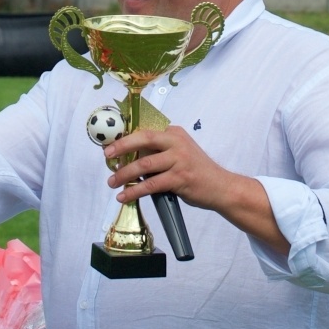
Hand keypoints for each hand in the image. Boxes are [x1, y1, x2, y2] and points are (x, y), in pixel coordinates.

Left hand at [103, 126, 233, 211]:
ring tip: (112, 182)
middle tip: (106, 156)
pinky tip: (125, 196)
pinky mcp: (180, 178)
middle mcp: (176, 142)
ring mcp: (179, 160)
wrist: (221, 187)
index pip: (145, 131)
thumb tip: (129, 156)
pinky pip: (151, 184)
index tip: (109, 146)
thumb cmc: (196, 171)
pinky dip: (134, 191)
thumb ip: (159, 152)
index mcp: (174, 133)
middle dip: (121, 147)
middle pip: (143, 140)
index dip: (125, 138)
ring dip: (124, 174)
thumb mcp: (179, 153)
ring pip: (144, 164)